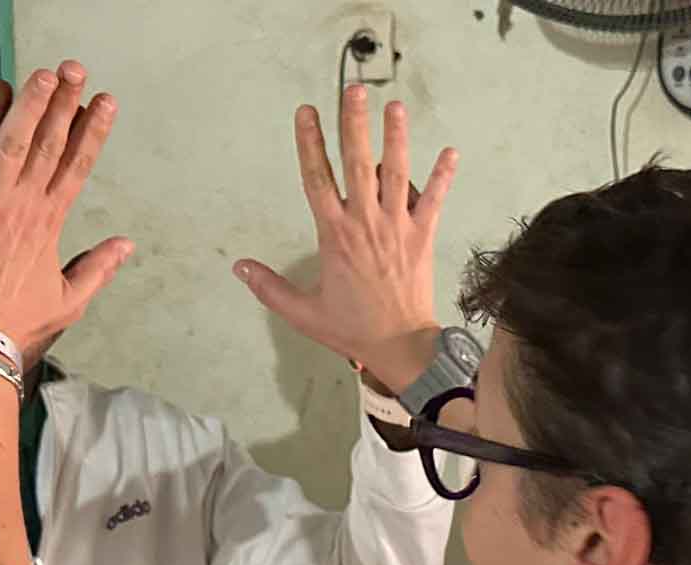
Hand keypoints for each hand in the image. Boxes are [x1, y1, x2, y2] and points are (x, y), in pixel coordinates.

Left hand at [0, 61, 133, 356]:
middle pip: (50, 144)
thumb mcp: (68, 300)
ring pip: (12, 142)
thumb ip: (98, 268)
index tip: (105, 102)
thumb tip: (127, 245)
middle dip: (65, 104)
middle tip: (75, 70)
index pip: (77, 166)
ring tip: (39, 74)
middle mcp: (24, 207)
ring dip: (26, 105)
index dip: (92, 132)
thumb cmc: (20, 325)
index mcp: (50, 224)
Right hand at [234, 88, 458, 394]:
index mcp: (335, 235)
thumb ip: (270, 287)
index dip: (310, 143)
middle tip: (355, 90)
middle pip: (358, 163)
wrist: (399, 348)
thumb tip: (239, 267)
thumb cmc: (351, 330)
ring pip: (397, 174)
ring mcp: (396, 228)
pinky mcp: (422, 237)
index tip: (307, 112)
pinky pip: (435, 202)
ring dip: (396, 138)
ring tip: (394, 108)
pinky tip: (451, 152)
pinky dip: (443, 177)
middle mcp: (365, 223)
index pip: (318, 179)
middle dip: (355, 124)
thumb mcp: (303, 312)